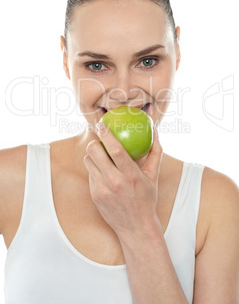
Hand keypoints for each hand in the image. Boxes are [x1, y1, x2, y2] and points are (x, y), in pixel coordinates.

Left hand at [84, 123, 162, 238]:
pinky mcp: (94, 196)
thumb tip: (155, 131)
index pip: (116, 149)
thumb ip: (155, 152)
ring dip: (93, 155)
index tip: (102, 125)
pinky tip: (102, 171)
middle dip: (94, 142)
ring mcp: (102, 190)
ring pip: (88, 162)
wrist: (136, 228)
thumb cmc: (146, 199)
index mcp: (131, 175)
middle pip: (95, 153)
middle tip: (99, 140)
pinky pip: (90, 174)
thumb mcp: (153, 177)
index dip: (106, 135)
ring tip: (101, 155)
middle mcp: (115, 182)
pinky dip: (95, 169)